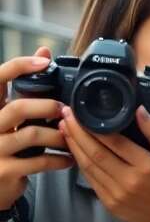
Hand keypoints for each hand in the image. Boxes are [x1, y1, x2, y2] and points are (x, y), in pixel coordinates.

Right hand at [0, 49, 73, 209]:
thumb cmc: (5, 145)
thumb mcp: (10, 117)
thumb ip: (25, 89)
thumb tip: (43, 51)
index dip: (19, 67)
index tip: (45, 61)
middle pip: (18, 108)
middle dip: (48, 107)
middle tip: (65, 112)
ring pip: (32, 134)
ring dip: (59, 136)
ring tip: (72, 139)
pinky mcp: (4, 170)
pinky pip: (39, 161)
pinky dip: (59, 160)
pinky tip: (68, 160)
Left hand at [60, 105, 149, 221]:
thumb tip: (139, 110)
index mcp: (146, 166)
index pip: (116, 142)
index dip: (95, 127)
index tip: (81, 114)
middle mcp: (129, 179)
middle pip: (96, 153)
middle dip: (78, 134)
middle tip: (66, 117)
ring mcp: (116, 192)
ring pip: (88, 166)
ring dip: (74, 146)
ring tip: (65, 130)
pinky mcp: (107, 201)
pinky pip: (90, 178)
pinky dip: (80, 162)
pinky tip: (75, 150)